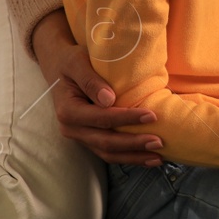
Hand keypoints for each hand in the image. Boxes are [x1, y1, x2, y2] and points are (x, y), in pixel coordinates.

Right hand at [30, 11, 164, 165]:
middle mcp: (71, 128)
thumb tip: (108, 100)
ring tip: (158, 157)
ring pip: (108, 153)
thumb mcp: (76, 61)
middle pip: (105, 142)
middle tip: (159, 142)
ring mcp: (80, 136)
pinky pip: (109, 151)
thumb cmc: (70, 61)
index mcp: (68, 110)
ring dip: (133, 157)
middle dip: (134, 144)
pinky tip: (147, 157)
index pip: (101, 118)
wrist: (59, 68)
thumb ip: (90, 80)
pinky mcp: (89, 138)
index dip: (127, 119)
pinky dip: (128, 156)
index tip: (151, 116)